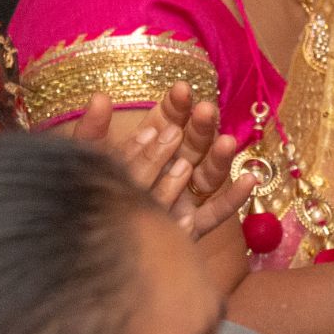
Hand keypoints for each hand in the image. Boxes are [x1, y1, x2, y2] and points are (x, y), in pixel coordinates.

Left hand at [67, 83, 254, 239]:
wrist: (87, 244)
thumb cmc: (84, 196)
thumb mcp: (87, 160)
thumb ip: (92, 131)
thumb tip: (98, 97)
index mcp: (149, 146)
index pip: (168, 119)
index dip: (176, 105)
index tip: (181, 89)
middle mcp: (170, 168)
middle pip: (192, 144)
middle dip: (200, 126)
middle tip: (205, 110)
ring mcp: (182, 197)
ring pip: (207, 175)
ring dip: (220, 158)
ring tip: (227, 142)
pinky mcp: (189, 226)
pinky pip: (214, 212)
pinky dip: (233, 198)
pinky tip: (249, 180)